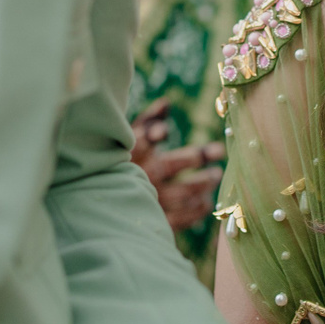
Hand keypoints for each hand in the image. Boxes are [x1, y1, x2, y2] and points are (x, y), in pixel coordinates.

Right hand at [131, 101, 224, 233]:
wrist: (106, 206)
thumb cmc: (120, 165)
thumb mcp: (128, 142)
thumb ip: (147, 121)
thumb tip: (166, 103)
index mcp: (130, 156)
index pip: (138, 144)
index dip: (149, 136)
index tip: (163, 130)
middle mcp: (138, 178)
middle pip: (168, 167)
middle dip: (196, 157)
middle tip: (219, 150)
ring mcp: (147, 200)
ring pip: (180, 193)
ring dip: (202, 184)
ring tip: (216, 174)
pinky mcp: (154, 220)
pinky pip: (180, 218)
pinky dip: (196, 210)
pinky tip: (205, 201)